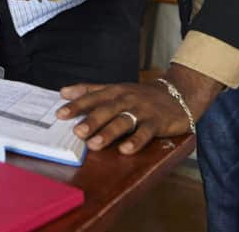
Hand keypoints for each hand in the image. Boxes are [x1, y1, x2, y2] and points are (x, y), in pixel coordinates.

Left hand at [56, 63, 222, 153]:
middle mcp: (127, 99)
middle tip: (77, 132)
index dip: (77, 105)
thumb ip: (90, 90)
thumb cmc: (141, 95)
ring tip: (95, 144)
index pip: (93, 97)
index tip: (60, 114)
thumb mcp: (116, 88)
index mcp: (115, 91)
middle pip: (107, 109)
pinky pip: (146, 133)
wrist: (178, 93)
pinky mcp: (157, 123)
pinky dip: (136, 141)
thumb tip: (63, 92)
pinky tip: (125, 150)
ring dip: (109, 132)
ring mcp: (142, 110)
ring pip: (124, 121)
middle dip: (91, 120)